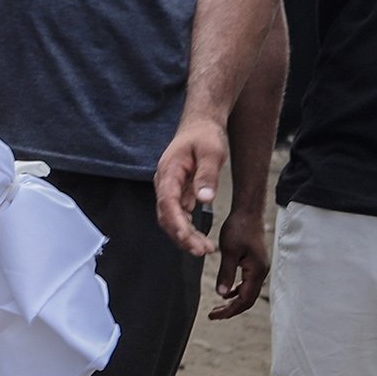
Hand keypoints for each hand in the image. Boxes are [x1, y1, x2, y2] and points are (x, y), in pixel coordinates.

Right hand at [154, 116, 227, 255]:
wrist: (200, 125)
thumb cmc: (204, 135)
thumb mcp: (212, 152)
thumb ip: (207, 175)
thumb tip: (204, 199)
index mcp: (169, 171)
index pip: (167, 202)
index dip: (176, 222)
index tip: (187, 237)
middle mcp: (164, 182)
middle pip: (166, 215)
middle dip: (182, 235)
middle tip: (202, 250)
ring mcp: (169, 188)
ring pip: (171, 218)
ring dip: (185, 235)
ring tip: (204, 249)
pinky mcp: (177, 192)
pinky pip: (178, 215)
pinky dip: (187, 228)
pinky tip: (199, 238)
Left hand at [208, 205, 270, 318]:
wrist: (248, 212)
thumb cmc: (239, 228)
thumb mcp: (229, 251)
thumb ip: (226, 274)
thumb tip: (222, 294)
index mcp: (256, 271)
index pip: (244, 299)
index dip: (229, 310)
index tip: (215, 315)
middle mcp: (261, 271)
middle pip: (248, 299)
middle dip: (231, 309)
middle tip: (214, 315)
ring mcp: (259, 268)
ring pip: (248, 292)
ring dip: (233, 301)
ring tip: (218, 307)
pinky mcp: (255, 263)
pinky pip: (247, 283)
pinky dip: (237, 290)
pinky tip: (226, 292)